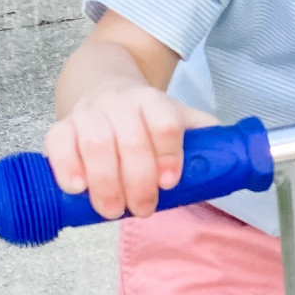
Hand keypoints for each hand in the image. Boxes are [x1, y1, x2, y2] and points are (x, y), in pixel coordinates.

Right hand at [43, 84, 213, 219]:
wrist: (103, 85)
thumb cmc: (143, 116)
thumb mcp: (176, 116)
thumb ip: (202, 134)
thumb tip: (237, 157)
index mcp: (153, 101)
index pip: (164, 122)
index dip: (169, 154)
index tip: (170, 182)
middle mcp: (120, 103)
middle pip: (129, 139)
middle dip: (137, 181)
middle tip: (142, 209)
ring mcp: (89, 113)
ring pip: (94, 143)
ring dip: (105, 182)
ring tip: (112, 209)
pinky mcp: (62, 126)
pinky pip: (57, 143)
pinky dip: (65, 167)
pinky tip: (76, 188)